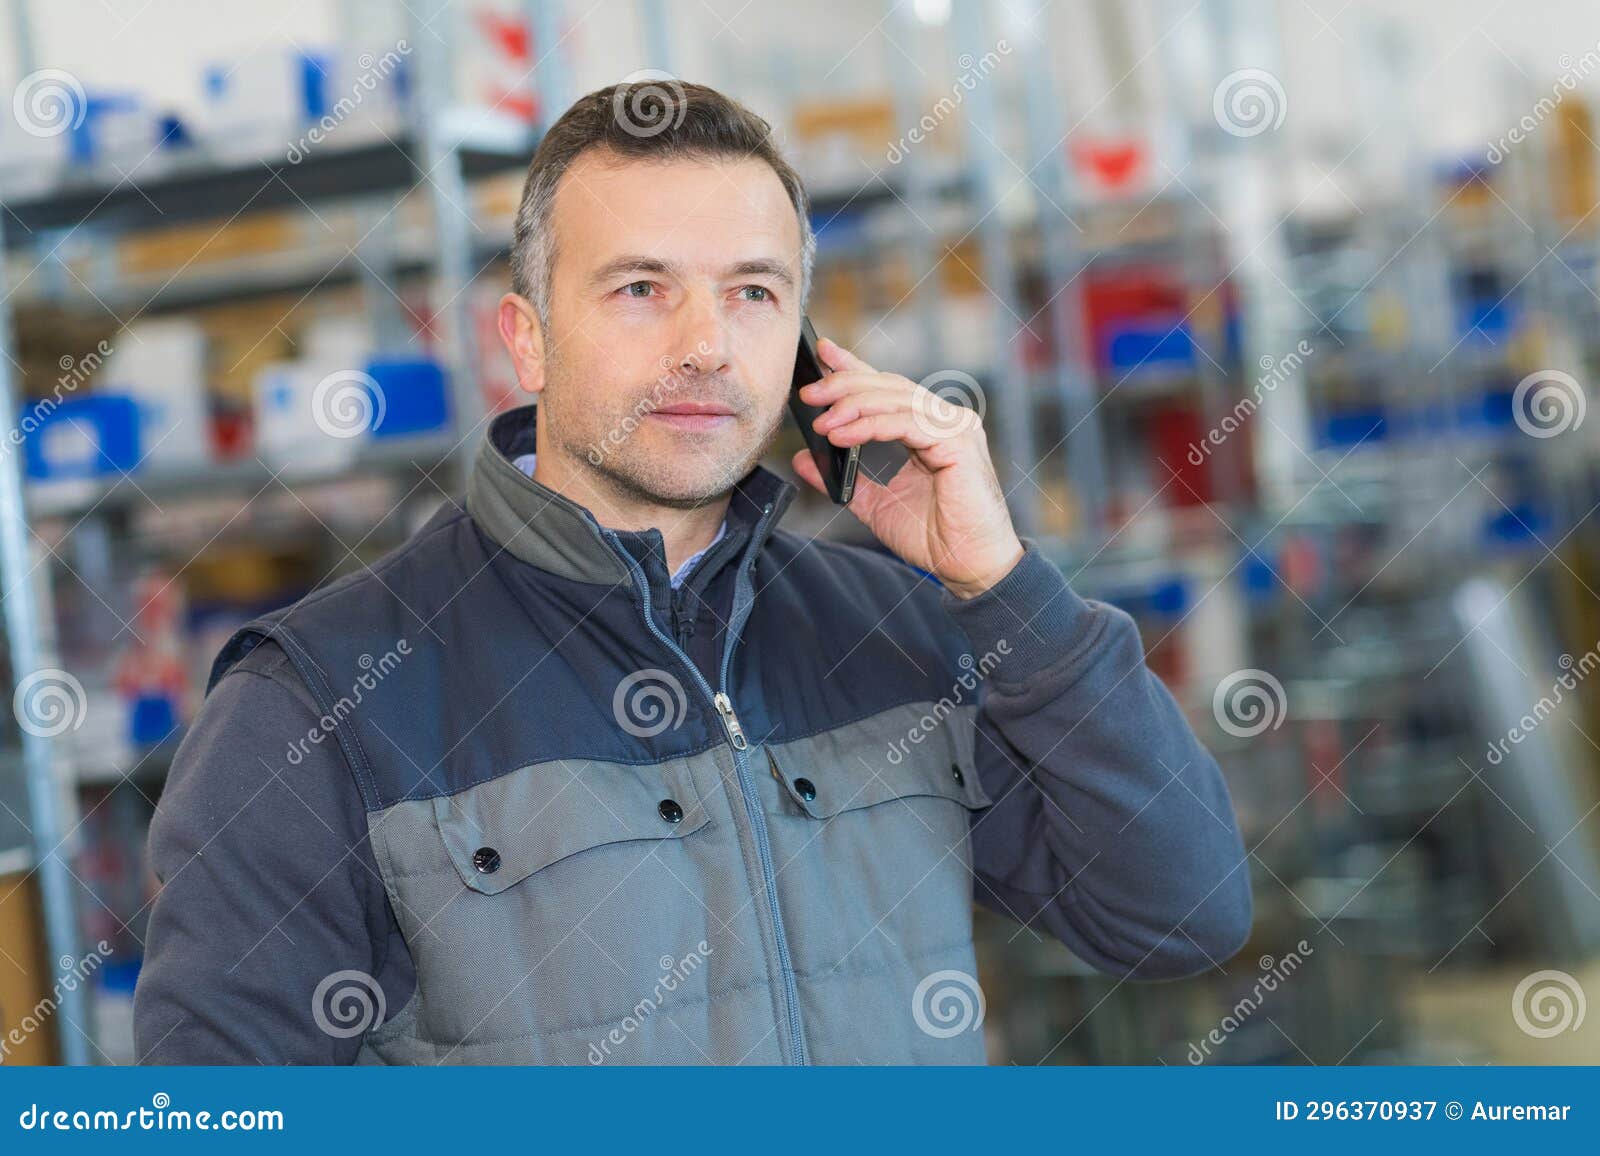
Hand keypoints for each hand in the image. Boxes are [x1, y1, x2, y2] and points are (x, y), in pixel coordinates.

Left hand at [791, 337, 1023, 599]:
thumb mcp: (874, 504)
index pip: (887, 387)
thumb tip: (803, 458)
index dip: (855, 367)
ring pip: (896, 400)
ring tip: (821, 421)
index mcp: (930, 427)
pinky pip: (906, 424)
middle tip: (809, 391)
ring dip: (852, 406)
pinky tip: (843, 435)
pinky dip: (870, 427)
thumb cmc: (935, 537)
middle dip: (845, 383)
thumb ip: (844, 479)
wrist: (969, 567)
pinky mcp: (958, 443)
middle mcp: (946, 420)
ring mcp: (956, 428)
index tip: (823, 353)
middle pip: (889, 386)